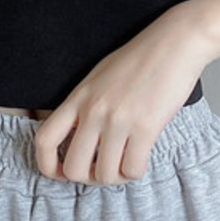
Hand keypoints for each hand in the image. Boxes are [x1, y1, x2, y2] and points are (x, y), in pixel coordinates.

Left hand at [33, 5, 211, 185]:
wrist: (175, 42)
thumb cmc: (140, 58)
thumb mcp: (100, 77)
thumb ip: (85, 105)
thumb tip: (79, 137)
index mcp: (79, 96)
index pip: (45, 139)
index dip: (46, 165)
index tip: (61, 172)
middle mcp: (94, 109)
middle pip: (73, 168)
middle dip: (88, 177)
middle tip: (103, 169)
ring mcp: (118, 118)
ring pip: (104, 174)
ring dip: (116, 176)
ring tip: (126, 161)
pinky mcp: (145, 126)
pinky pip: (132, 170)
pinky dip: (136, 171)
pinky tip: (141, 156)